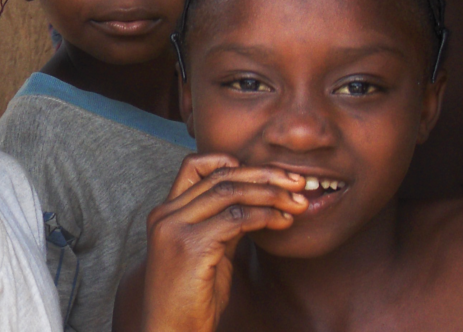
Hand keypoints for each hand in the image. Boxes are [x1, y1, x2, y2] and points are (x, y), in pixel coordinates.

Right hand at [141, 154, 306, 331]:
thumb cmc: (191, 300)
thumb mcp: (208, 254)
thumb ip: (223, 227)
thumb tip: (254, 208)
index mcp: (165, 213)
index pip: (194, 167)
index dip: (228, 162)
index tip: (263, 174)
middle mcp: (165, 215)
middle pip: (219, 177)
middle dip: (264, 175)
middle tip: (297, 180)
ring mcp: (174, 229)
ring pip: (229, 193)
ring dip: (271, 194)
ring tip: (298, 202)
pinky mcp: (190, 246)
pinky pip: (235, 219)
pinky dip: (265, 216)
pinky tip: (282, 221)